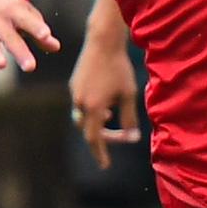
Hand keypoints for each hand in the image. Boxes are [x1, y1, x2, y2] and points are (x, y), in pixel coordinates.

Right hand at [0, 0, 58, 79]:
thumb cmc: (9, 6)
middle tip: (30, 67)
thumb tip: (55, 47)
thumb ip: (39, 31)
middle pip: (10, 37)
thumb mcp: (26, 13)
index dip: (36, 27)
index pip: (27, 20)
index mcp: (14, 10)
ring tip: (1, 65)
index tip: (46, 35)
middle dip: (20, 52)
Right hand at [67, 30, 143, 163]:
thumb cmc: (119, 67)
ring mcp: (74, 93)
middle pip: (86, 130)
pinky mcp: (73, 85)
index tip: (105, 165)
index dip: (100, 153)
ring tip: (109, 118)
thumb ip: (129, 117)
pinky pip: (80, 104)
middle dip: (102, 137)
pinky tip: (104, 104)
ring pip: (82, 117)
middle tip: (119, 137)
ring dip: (95, 123)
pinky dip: (91, 110)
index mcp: (93, 108)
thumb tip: (132, 137)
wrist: (102, 42)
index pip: (94, 138)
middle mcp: (80, 103)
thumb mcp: (129, 94)